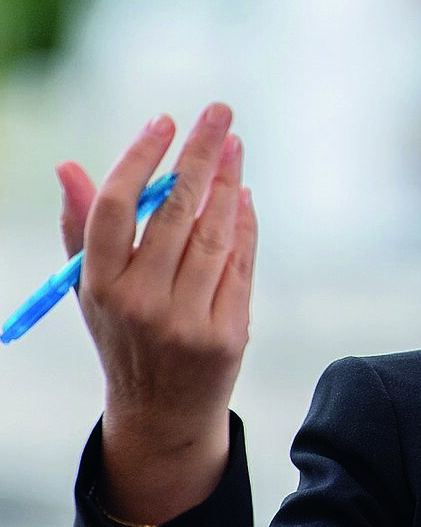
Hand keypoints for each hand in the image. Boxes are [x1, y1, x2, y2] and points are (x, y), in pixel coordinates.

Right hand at [60, 103, 256, 526]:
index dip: (141, 158)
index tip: (164, 120)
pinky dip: (245, 225)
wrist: (162, 413)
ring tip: (234, 147)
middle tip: (219, 113)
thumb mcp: (93, 288)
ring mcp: (187, 320)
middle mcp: (140, 302)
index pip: (116, 208)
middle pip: (175, 212)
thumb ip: (82, 227)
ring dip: (229, 183)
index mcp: (99, 285)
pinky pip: (241, 264)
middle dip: (200, 154)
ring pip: (215, 235)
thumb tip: (70, 166)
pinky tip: (243, 195)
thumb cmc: (125, 334)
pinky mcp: (227, 333)